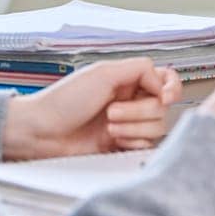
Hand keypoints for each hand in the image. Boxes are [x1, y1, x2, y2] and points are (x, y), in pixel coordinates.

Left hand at [1, 58, 181, 160]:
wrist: (43, 132)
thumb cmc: (65, 100)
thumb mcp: (103, 73)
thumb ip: (140, 69)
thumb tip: (163, 82)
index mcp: (127, 79)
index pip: (165, 79)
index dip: (171, 88)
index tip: (164, 96)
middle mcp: (130, 100)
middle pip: (161, 107)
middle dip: (138, 111)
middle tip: (111, 111)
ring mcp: (127, 124)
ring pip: (156, 127)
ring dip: (132, 127)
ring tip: (108, 126)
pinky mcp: (122, 146)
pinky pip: (145, 146)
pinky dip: (131, 141)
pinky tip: (112, 141)